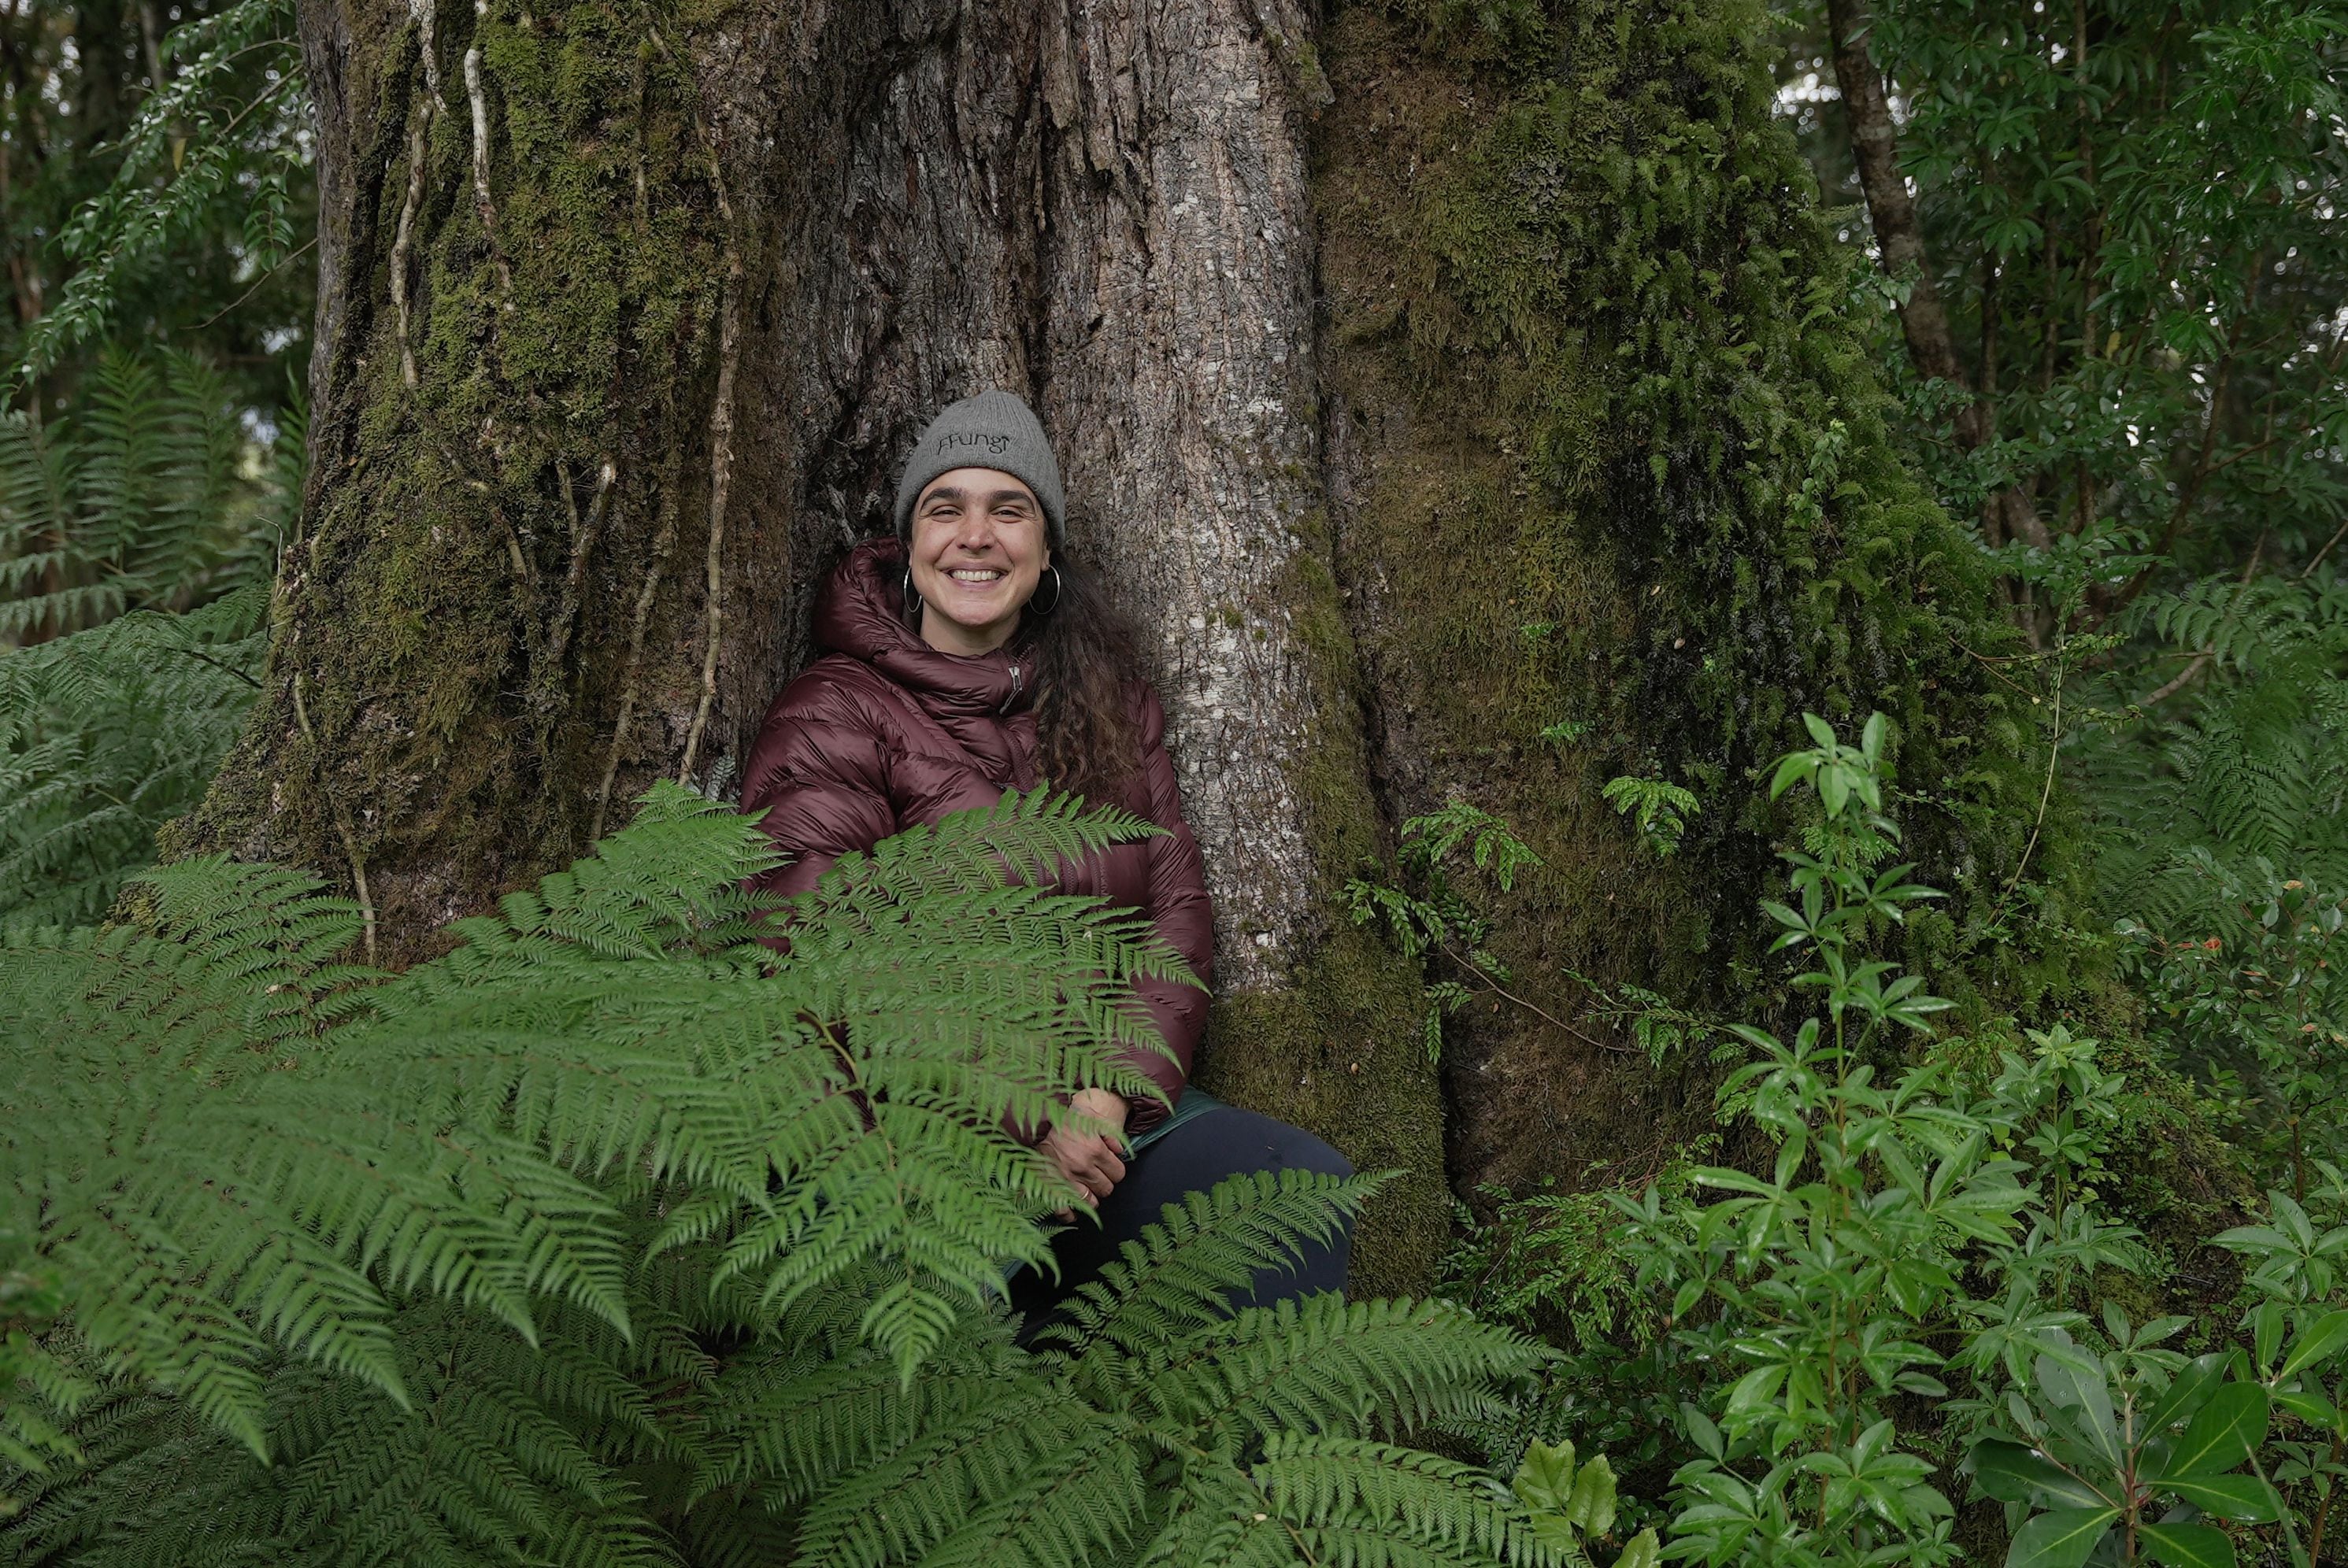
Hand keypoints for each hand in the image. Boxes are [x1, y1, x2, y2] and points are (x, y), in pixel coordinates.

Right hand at [1041, 1088, 1128, 1212]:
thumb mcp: (1093, 1120)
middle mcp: (1083, 1167)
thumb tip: (1120, 1152)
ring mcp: (1066, 1179)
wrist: (1037, 1122)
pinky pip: (1063, 1210)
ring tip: (1085, 1188)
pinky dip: (1069, 1214)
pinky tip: (1073, 1212)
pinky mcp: (1051, 1187)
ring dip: (1090, 1197)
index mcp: (1095, 1150)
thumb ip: (1111, 1136)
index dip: (1115, 1171)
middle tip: (1096, 1176)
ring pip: (1090, 1202)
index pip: (1118, 1174)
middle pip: (1106, 1189)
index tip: (1108, 1169)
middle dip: (1104, 1183)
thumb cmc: (1067, 1122)